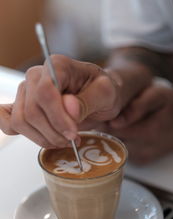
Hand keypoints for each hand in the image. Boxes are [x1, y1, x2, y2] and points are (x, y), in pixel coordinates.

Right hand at [1, 55, 124, 147]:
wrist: (98, 95)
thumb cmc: (102, 91)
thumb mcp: (106, 94)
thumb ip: (88, 100)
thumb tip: (69, 108)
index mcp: (57, 66)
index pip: (45, 92)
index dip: (58, 118)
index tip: (73, 133)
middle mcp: (36, 76)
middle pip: (32, 111)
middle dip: (54, 132)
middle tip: (73, 140)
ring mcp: (26, 92)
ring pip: (20, 122)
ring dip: (43, 138)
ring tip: (64, 140)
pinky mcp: (23, 107)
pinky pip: (8, 122)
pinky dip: (24, 135)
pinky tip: (44, 137)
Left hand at [106, 86, 172, 164]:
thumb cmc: (169, 107)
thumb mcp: (158, 96)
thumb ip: (137, 106)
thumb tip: (115, 120)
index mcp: (148, 132)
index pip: (112, 130)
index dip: (102, 120)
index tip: (99, 112)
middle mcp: (143, 149)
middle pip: (111, 139)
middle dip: (105, 127)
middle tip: (105, 114)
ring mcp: (140, 157)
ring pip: (114, 146)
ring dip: (112, 134)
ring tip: (117, 122)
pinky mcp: (139, 162)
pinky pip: (121, 152)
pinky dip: (120, 141)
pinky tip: (127, 132)